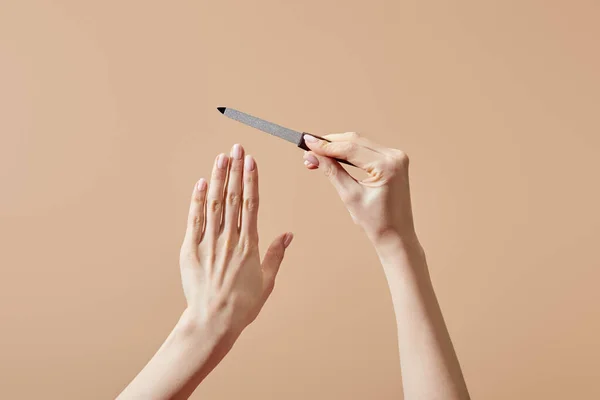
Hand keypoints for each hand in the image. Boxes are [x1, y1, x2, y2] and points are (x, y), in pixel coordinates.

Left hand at [180, 144, 292, 335]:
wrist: (213, 321)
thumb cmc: (242, 304)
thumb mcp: (267, 280)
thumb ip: (276, 255)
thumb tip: (288, 235)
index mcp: (249, 244)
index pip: (251, 204)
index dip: (251, 180)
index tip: (252, 161)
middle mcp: (229, 239)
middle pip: (233, 197)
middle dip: (235, 170)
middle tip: (237, 148)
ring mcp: (209, 243)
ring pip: (214, 203)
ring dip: (218, 178)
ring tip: (221, 157)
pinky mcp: (191, 250)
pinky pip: (194, 220)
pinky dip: (197, 200)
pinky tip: (201, 183)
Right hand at [302, 133, 415, 243]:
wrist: (396, 235)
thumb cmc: (377, 222)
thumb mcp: (350, 196)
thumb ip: (332, 171)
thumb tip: (312, 155)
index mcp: (387, 165)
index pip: (350, 149)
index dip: (326, 145)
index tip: (306, 142)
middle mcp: (395, 156)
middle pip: (355, 141)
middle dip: (330, 144)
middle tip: (308, 149)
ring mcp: (396, 157)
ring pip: (360, 143)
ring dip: (337, 147)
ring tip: (316, 155)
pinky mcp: (393, 160)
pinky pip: (367, 150)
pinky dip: (349, 152)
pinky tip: (334, 156)